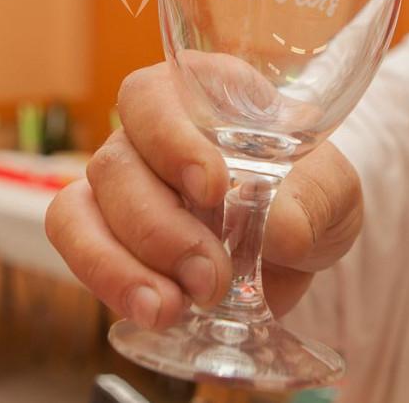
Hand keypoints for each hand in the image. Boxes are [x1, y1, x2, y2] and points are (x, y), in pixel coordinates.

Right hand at [45, 61, 362, 330]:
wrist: (301, 244)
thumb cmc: (309, 191)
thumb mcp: (332, 190)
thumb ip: (310, 200)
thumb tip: (279, 230)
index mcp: (198, 95)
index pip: (153, 97)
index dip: (170, 140)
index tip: (211, 189)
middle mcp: (145, 135)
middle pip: (115, 166)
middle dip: (159, 231)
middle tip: (210, 279)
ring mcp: (118, 188)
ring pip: (77, 213)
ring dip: (118, 267)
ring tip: (169, 310)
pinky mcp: (107, 240)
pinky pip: (78, 253)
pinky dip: (109, 285)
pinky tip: (155, 313)